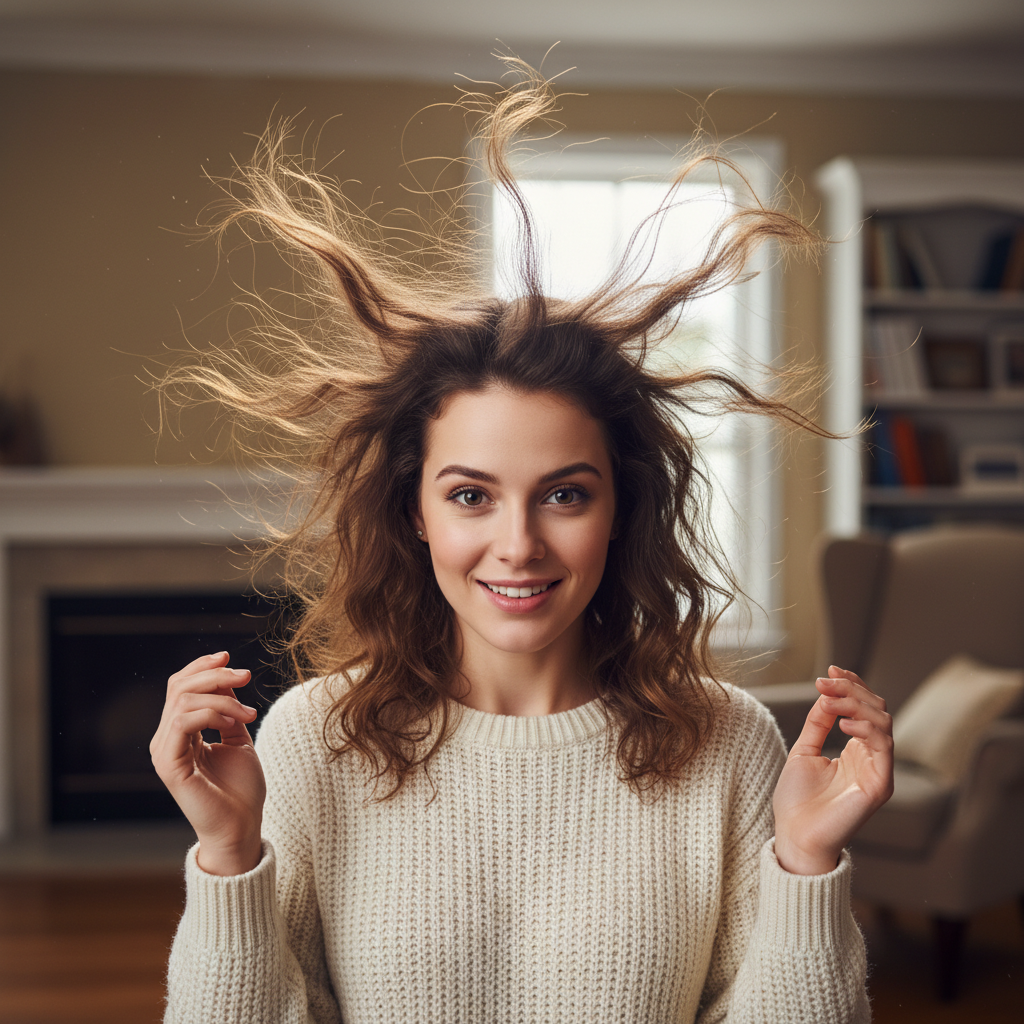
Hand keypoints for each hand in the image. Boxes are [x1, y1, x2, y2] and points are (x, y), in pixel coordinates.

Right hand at [150, 651, 265, 875]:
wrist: (242, 827)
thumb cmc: (241, 789)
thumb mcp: (238, 738)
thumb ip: (229, 710)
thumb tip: (228, 677)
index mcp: (179, 732)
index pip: (180, 686)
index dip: (202, 667)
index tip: (231, 657)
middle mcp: (165, 739)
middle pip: (179, 687)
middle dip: (215, 675)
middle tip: (246, 676)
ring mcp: (164, 752)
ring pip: (182, 701)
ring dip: (222, 698)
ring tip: (248, 715)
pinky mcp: (169, 765)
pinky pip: (183, 722)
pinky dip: (213, 714)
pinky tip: (236, 723)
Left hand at [772, 666, 893, 875]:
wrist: (794, 835)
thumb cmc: (797, 800)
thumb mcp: (804, 750)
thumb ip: (818, 723)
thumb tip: (826, 692)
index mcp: (856, 751)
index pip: (864, 709)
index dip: (851, 686)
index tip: (830, 670)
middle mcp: (872, 758)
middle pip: (876, 710)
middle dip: (851, 689)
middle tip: (825, 680)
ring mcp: (879, 771)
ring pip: (883, 722)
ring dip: (856, 703)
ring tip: (829, 698)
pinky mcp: (880, 785)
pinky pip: (884, 747)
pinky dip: (866, 728)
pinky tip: (843, 722)